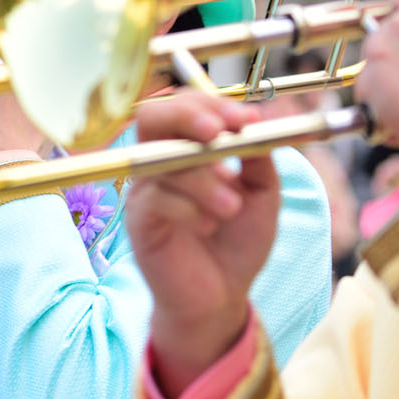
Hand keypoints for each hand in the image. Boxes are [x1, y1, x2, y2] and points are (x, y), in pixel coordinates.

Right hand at [125, 90, 269, 395]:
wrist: (223, 296)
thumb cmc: (237, 241)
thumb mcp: (261, 192)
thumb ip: (258, 155)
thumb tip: (259, 120)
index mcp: (187, 147)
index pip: (184, 105)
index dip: (212, 103)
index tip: (248, 119)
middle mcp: (159, 162)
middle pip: (152, 115)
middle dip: (187, 115)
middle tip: (219, 132)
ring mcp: (144, 190)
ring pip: (162, 160)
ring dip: (204, 179)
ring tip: (231, 208)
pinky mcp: (137, 221)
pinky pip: (156, 198)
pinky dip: (188, 208)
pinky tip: (207, 226)